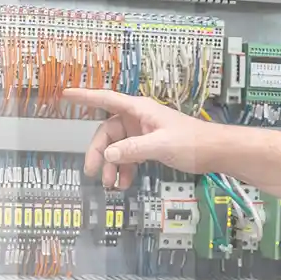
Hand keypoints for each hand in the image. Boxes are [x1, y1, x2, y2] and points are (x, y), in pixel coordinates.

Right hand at [63, 90, 218, 189]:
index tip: (66, 94)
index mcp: (139, 110)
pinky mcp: (150, 145)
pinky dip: (125, 168)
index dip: (85, 97)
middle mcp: (138, 118)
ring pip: (118, 147)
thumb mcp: (160, 145)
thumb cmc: (193, 142)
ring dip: (112, 165)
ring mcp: (143, 132)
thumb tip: (109, 154)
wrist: (214, 152)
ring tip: (110, 184)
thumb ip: (133, 149)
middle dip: (99, 153)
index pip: (106, 99)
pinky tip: (124, 182)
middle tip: (93, 172)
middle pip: (108, 132)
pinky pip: (130, 155)